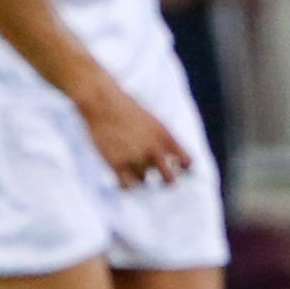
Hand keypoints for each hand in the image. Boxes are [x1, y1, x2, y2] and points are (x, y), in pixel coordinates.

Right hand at [76, 76, 191, 186]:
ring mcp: (135, 158)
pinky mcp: (116, 163)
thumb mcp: (153, 121)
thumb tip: (169, 160)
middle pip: (169, 180)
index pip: (186, 162)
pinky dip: (125, 185)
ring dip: (139, 175)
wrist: (103, 103)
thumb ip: (164, 140)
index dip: (185, 168)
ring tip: (131, 164)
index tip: (180, 169)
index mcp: (165, 137)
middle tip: (163, 180)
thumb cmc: (127, 108)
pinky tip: (122, 180)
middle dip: (167, 181)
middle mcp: (153, 149)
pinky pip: (126, 185)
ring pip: (143, 180)